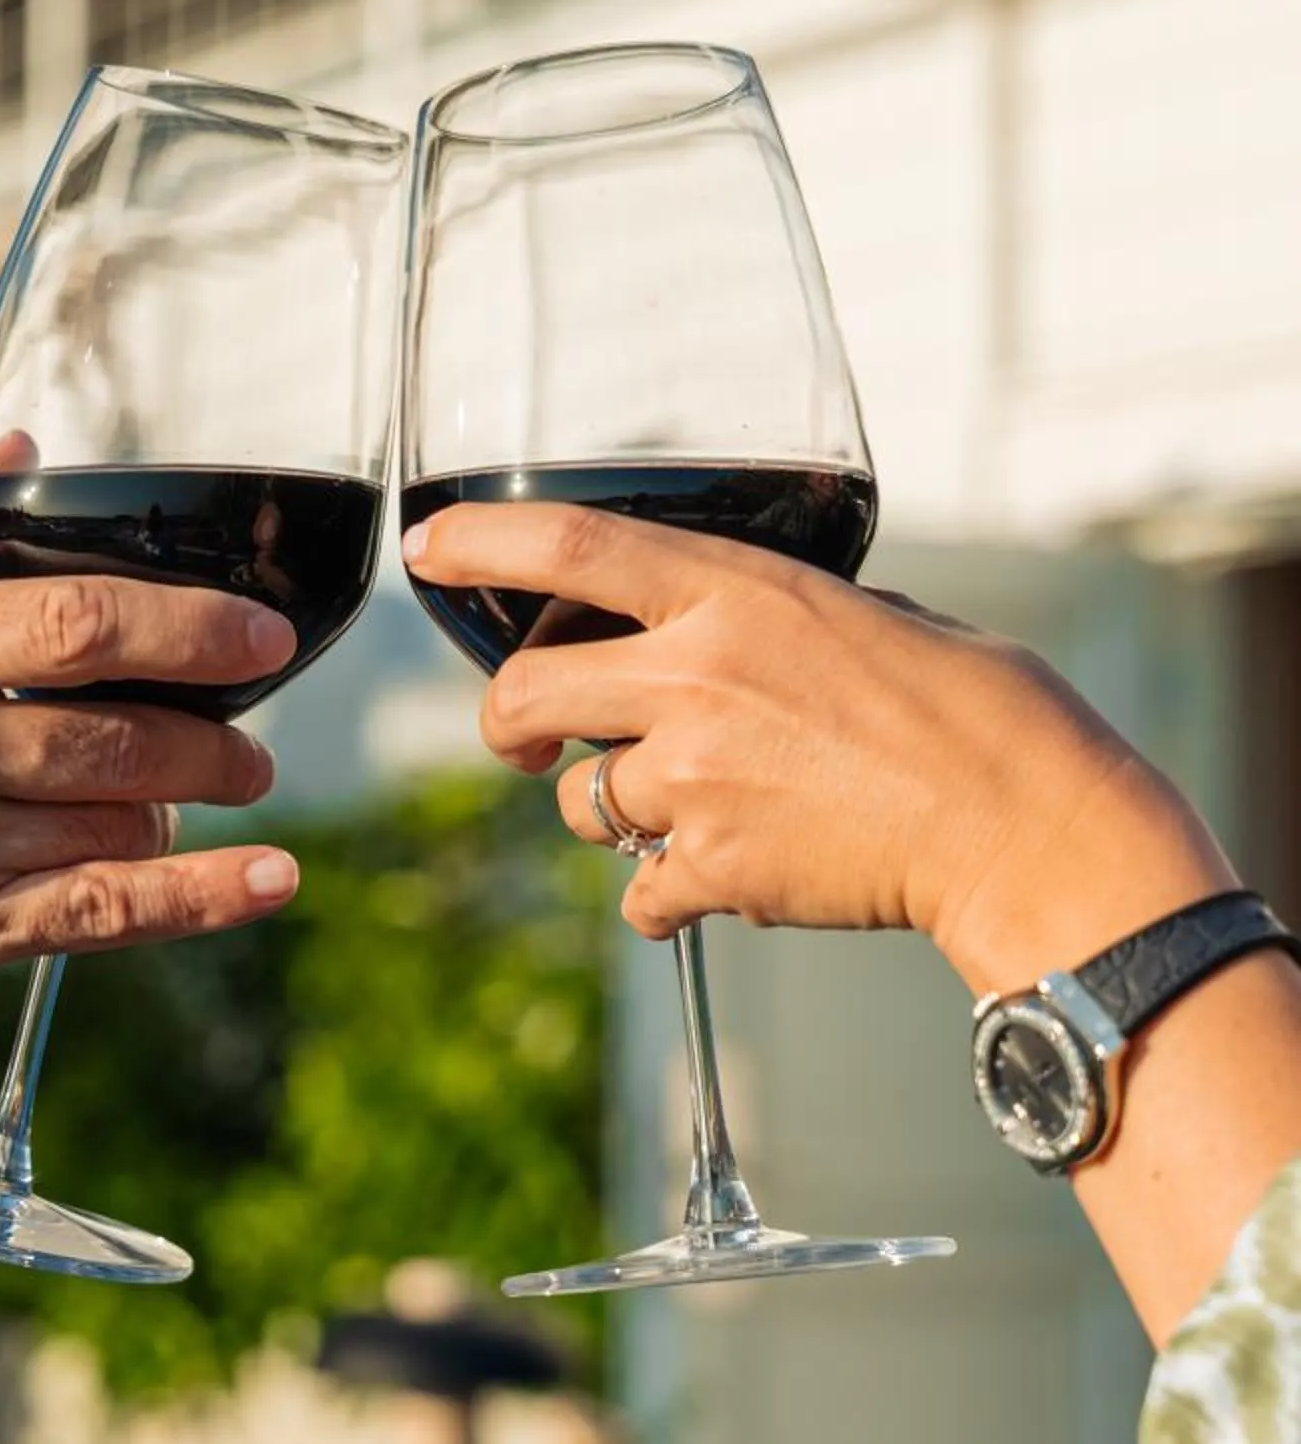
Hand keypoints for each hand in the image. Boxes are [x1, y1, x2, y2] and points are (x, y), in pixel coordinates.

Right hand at [0, 479, 300, 1028]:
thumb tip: (17, 450)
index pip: (76, 623)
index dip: (190, 626)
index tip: (261, 634)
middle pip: (117, 731)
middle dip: (211, 736)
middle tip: (250, 739)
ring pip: (116, 823)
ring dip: (182, 810)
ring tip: (201, 799)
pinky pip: (100, 916)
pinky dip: (199, 900)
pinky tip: (269, 881)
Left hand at [408, 498, 1233, 991]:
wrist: (1017, 823)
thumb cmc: (972, 713)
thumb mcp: (871, 617)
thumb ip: (776, 619)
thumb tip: (735, 629)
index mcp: (735, 595)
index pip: (570, 549)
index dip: (481, 544)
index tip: (427, 547)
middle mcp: (695, 679)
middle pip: (524, 697)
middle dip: (508, 726)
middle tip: (528, 743)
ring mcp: (695, 780)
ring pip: (587, 806)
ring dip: (619, 816)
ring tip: (701, 813)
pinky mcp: (712, 869)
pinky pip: (641, 895)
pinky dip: (669, 898)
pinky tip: (732, 880)